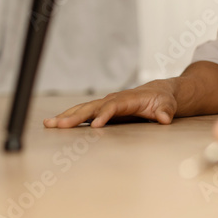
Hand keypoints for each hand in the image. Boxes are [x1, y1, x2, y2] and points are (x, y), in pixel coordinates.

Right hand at [42, 81, 177, 128]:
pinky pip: (83, 113)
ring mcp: (105, 104)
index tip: (95, 125)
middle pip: (92, 107)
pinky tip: (55, 124)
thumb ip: (166, 111)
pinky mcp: (101, 110)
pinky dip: (69, 117)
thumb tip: (164, 118)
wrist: (157, 93)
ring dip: (66, 116)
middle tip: (59, 125)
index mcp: (128, 99)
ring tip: (48, 124)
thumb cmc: (162, 100)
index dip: (104, 115)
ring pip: (83, 109)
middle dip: (75, 116)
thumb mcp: (168, 105)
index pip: (113, 106)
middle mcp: (113, 99)